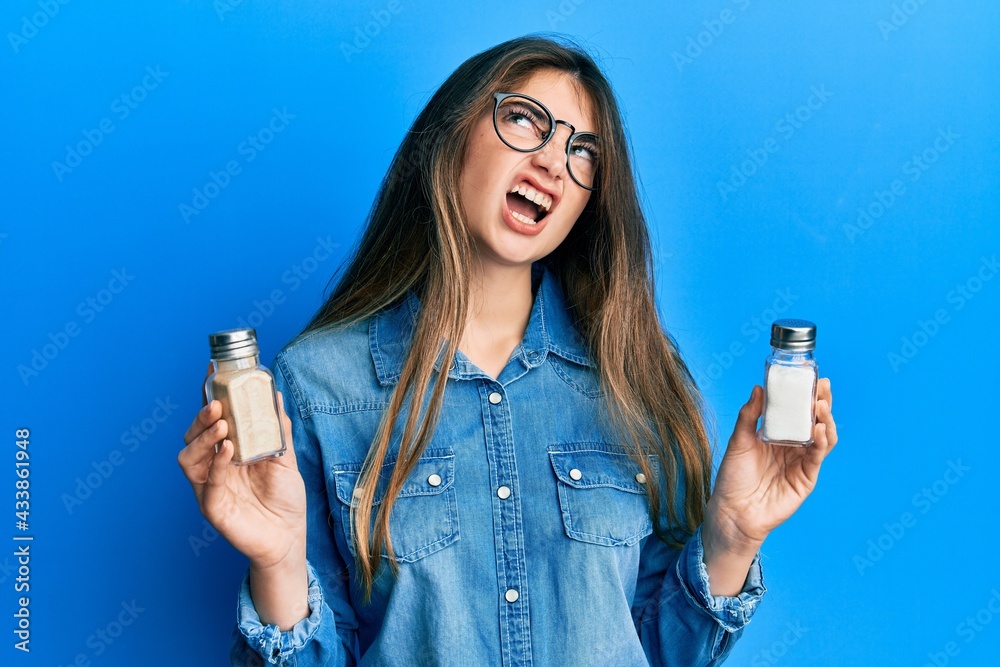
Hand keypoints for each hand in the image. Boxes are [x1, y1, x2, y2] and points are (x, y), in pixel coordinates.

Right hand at [177, 362, 306, 569]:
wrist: (290, 536)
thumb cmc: (284, 498)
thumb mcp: (285, 457)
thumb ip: (278, 428)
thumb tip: (275, 394)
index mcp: (228, 451)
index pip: (213, 420)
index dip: (209, 396)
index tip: (212, 370)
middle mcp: (214, 466)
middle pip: (194, 435)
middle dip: (202, 417)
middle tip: (217, 404)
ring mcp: (209, 486)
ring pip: (189, 457)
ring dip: (204, 438)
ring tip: (222, 426)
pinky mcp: (212, 507)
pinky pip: (206, 483)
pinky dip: (215, 465)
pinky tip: (228, 452)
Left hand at [705, 377, 837, 555]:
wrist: (733, 511)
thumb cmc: (733, 478)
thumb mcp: (738, 441)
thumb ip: (749, 416)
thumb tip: (758, 388)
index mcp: (777, 435)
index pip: (796, 411)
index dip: (805, 395)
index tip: (810, 377)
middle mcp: (792, 446)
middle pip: (814, 420)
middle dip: (821, 402)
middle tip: (823, 386)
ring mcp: (801, 462)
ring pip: (822, 436)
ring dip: (825, 419)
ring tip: (821, 405)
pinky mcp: (806, 478)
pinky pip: (818, 455)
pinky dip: (821, 440)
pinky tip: (818, 428)